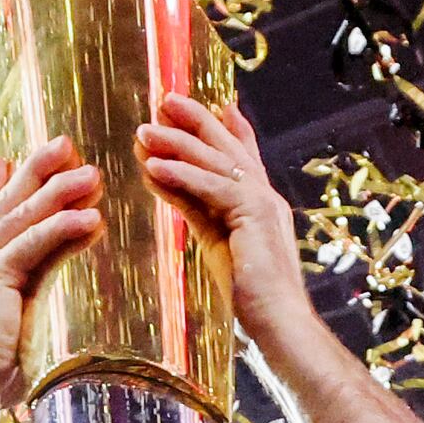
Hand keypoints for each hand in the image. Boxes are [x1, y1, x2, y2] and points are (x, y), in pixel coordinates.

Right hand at [0, 136, 102, 410]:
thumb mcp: (14, 315)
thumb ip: (29, 286)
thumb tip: (44, 277)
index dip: (0, 186)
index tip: (9, 160)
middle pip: (8, 201)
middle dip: (37, 170)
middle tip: (64, 143)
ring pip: (24, 214)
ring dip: (60, 190)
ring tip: (91, 172)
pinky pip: (35, 242)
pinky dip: (64, 227)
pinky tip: (92, 218)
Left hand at [136, 94, 311, 353]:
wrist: (280, 324)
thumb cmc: (251, 297)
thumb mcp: (214, 242)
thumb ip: (195, 208)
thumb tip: (167, 181)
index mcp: (261, 204)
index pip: (241, 156)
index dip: (225, 127)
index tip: (209, 104)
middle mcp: (265, 196)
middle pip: (227, 146)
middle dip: (195, 119)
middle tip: (164, 98)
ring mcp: (263, 203)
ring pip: (216, 161)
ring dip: (177, 143)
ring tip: (144, 131)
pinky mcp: (254, 216)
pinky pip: (212, 187)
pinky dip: (182, 175)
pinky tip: (153, 167)